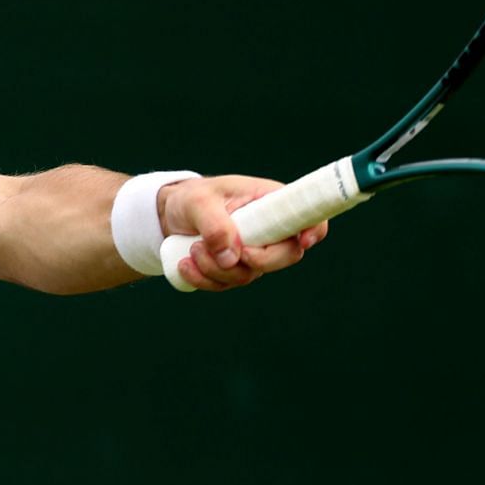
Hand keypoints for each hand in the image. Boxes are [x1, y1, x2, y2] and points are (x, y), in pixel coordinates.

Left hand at [158, 175, 329, 291]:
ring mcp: (254, 252)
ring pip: (250, 274)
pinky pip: (227, 285)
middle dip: (252, 260)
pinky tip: (185, 265)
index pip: (307, 216)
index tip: (302, 241)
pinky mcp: (236, 269)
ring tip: (192, 248)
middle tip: (219, 249)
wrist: (170, 214)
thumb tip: (233, 257)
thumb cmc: (191, 198)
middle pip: (286, 256)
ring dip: (217, 269)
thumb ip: (215, 225)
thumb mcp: (198, 201)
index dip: (314, 229)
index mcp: (270, 202)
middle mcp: (269, 229)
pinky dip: (205, 280)